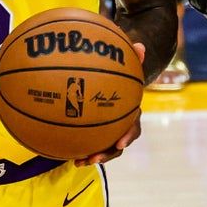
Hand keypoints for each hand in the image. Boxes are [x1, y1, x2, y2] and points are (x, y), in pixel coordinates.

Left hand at [80, 43, 144, 164]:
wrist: (114, 84)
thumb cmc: (121, 75)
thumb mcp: (126, 65)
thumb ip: (132, 58)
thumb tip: (140, 45)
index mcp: (131, 112)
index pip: (134, 127)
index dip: (128, 136)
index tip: (119, 143)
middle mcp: (122, 125)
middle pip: (118, 144)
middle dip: (107, 153)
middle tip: (93, 158)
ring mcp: (111, 131)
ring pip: (105, 148)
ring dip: (94, 156)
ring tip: (79, 161)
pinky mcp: (98, 132)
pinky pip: (91, 143)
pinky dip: (80, 149)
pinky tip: (66, 154)